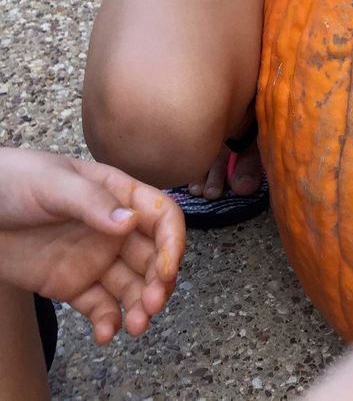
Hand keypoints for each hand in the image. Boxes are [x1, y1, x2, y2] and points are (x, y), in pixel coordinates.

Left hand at [0, 148, 184, 343]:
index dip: (172, 243)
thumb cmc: (17, 180)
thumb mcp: (55, 184)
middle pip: (152, 258)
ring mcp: (94, 258)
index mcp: (119, 195)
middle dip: (159, 283)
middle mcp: (114, 229)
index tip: (166, 270)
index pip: (161, 217)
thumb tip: (131, 222)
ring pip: (131, 286)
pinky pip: (99, 306)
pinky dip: (108, 322)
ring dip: (140, 307)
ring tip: (134, 326)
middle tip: (152, 305)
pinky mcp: (72, 284)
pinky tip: (106, 334)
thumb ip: (92, 202)